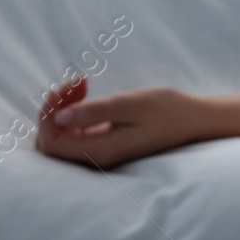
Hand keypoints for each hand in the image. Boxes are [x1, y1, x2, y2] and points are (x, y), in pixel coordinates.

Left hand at [36, 75, 207, 168]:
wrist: (191, 118)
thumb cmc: (165, 109)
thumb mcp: (130, 104)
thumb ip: (94, 112)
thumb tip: (58, 118)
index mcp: (100, 151)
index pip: (52, 144)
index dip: (48, 115)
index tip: (65, 87)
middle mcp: (96, 157)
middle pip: (52, 141)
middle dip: (53, 109)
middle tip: (74, 82)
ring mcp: (99, 151)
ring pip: (61, 135)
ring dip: (62, 107)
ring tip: (80, 83)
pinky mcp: (103, 143)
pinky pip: (75, 130)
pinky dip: (73, 110)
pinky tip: (86, 91)